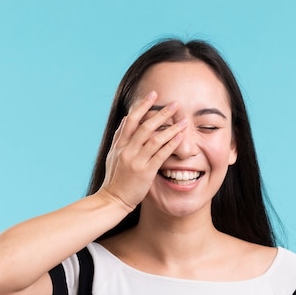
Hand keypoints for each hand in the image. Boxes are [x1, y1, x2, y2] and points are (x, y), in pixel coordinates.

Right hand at [99, 91, 187, 209]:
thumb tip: (125, 119)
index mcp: (119, 145)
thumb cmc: (114, 180)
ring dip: (171, 128)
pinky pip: (160, 155)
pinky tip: (181, 138)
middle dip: (161, 113)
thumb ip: (119, 137)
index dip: (142, 106)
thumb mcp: (112, 156)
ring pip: (155, 139)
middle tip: (175, 103)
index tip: (153, 95)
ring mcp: (136, 161)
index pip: (131, 120)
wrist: (112, 200)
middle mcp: (127, 150)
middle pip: (145, 126)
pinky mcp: (145, 172)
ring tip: (183, 120)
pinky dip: (171, 145)